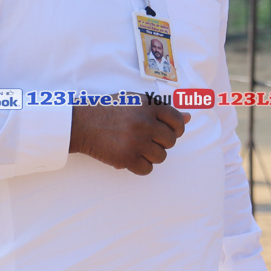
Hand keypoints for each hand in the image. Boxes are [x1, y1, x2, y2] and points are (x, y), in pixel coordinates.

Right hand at [69, 93, 190, 175]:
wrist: (82, 124)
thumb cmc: (109, 111)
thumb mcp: (135, 102)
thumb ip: (161, 109)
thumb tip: (189, 116)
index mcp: (148, 106)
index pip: (177, 120)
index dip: (176, 129)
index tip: (169, 132)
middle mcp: (144, 122)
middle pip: (171, 141)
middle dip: (162, 143)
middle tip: (147, 140)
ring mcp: (136, 141)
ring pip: (161, 157)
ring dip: (151, 155)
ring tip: (137, 148)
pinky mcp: (126, 157)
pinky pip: (147, 169)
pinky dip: (140, 166)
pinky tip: (130, 158)